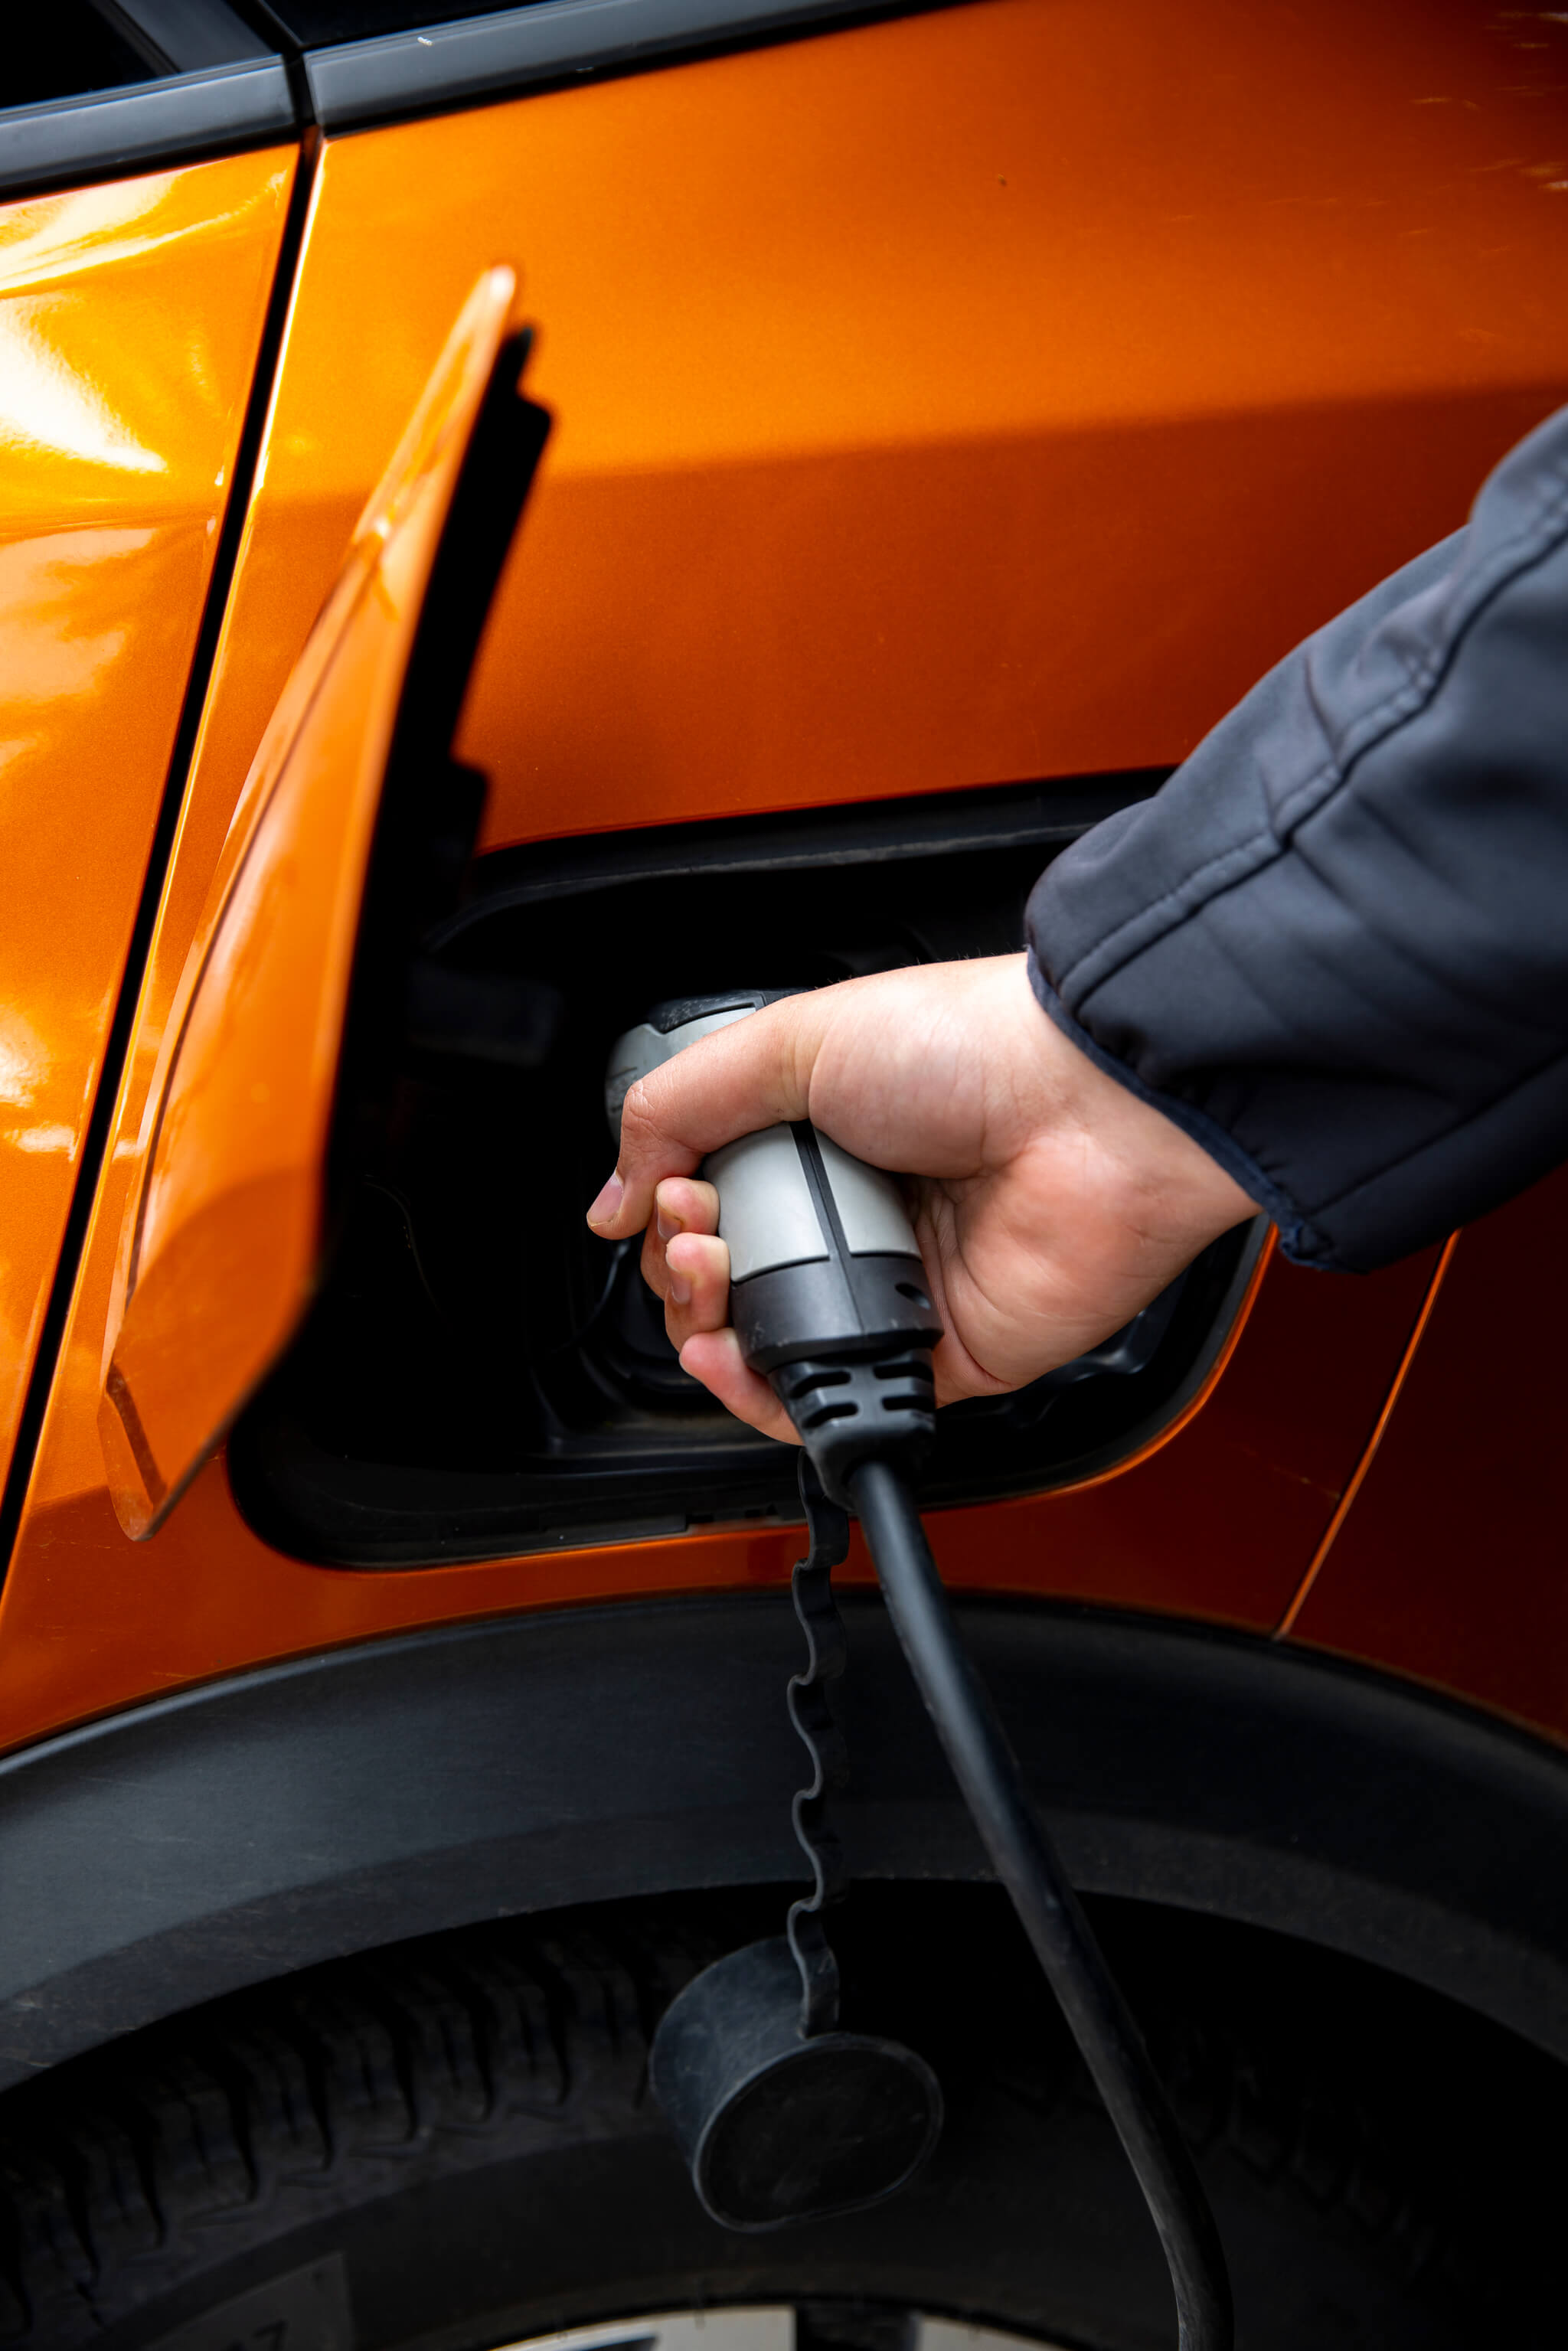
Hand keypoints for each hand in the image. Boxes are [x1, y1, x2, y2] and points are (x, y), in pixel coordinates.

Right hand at [586, 954, 1257, 1443]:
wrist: (1089, 1105)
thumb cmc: (972, 1048)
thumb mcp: (790, 1040)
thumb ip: (678, 1108)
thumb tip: (612, 1197)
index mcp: (826, 1135)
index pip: (713, 1198)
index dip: (673, 1207)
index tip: (672, 1189)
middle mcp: (860, 1213)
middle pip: (730, 1278)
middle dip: (684, 1264)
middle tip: (697, 1229)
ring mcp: (898, 1287)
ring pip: (769, 1346)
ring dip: (710, 1327)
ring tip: (710, 1280)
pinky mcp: (939, 1356)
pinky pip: (835, 1398)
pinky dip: (769, 1396)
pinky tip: (731, 1357)